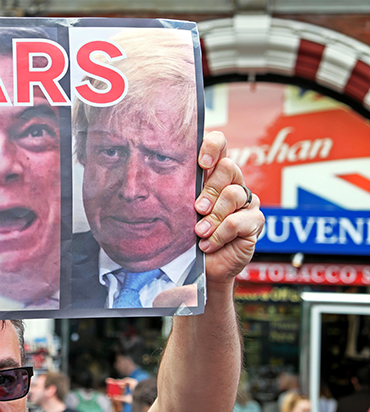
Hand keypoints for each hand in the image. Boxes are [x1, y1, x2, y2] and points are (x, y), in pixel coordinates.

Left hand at [194, 131, 264, 284]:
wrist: (202, 267)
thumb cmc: (188, 235)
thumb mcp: (179, 211)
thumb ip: (180, 193)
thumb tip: (157, 181)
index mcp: (213, 173)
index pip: (219, 144)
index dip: (213, 146)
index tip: (201, 164)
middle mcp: (232, 182)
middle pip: (228, 168)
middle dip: (210, 190)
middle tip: (197, 209)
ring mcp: (246, 201)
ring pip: (234, 194)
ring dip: (214, 216)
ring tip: (199, 231)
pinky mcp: (255, 221)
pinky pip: (239, 220)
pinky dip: (221, 233)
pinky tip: (209, 243)